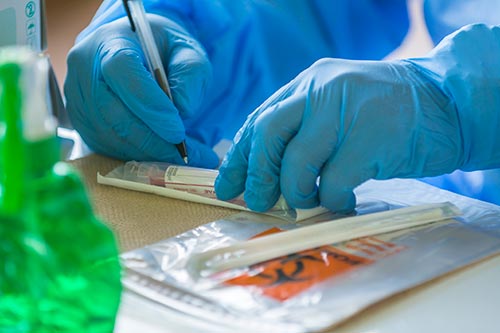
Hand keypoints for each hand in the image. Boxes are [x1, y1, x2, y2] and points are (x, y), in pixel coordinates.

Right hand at [64, 15, 217, 166]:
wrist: (137, 52)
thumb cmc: (162, 52)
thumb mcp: (187, 51)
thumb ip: (190, 72)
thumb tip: (182, 108)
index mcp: (111, 40)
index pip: (122, 70)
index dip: (150, 104)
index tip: (177, 131)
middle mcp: (85, 66)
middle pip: (112, 110)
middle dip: (150, 138)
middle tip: (181, 153)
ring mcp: (76, 94)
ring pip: (107, 133)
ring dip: (144, 151)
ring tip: (175, 156)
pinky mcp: (78, 118)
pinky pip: (102, 144)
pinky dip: (132, 154)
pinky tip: (155, 153)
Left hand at [215, 58, 463, 212]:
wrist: (446, 102)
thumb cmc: (385, 114)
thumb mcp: (336, 109)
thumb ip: (303, 129)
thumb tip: (263, 171)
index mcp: (308, 83)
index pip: (260, 119)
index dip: (239, 157)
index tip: (228, 186)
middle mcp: (323, 90)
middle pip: (268, 133)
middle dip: (256, 174)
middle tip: (257, 201)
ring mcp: (348, 110)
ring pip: (297, 160)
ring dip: (296, 191)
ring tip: (307, 201)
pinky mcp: (372, 137)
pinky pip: (335, 180)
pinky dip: (332, 199)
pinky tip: (341, 200)